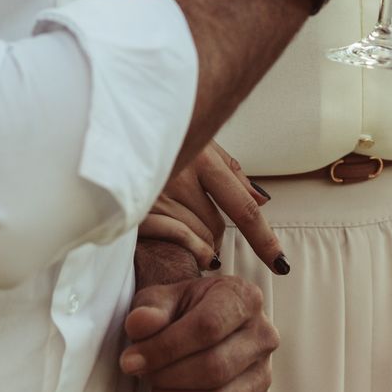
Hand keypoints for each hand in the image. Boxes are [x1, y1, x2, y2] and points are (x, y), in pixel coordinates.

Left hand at [119, 275, 276, 391]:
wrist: (204, 323)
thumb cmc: (185, 309)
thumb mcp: (165, 298)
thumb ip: (151, 308)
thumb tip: (139, 324)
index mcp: (243, 297)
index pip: (207, 327)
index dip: (165, 348)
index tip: (131, 359)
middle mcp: (262, 334)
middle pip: (214, 366)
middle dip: (167, 375)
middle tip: (142, 372)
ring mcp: (264, 370)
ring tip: (156, 384)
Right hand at [138, 142, 281, 273]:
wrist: (113, 128)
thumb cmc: (161, 138)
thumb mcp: (201, 146)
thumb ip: (232, 174)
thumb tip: (262, 200)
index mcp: (202, 157)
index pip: (243, 207)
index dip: (263, 239)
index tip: (279, 262)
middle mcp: (180, 174)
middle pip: (216, 226)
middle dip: (214, 232)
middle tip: (195, 219)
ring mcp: (156, 194)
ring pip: (196, 237)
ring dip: (197, 240)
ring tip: (179, 223)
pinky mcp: (136, 211)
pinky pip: (174, 241)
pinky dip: (183, 247)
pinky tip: (180, 245)